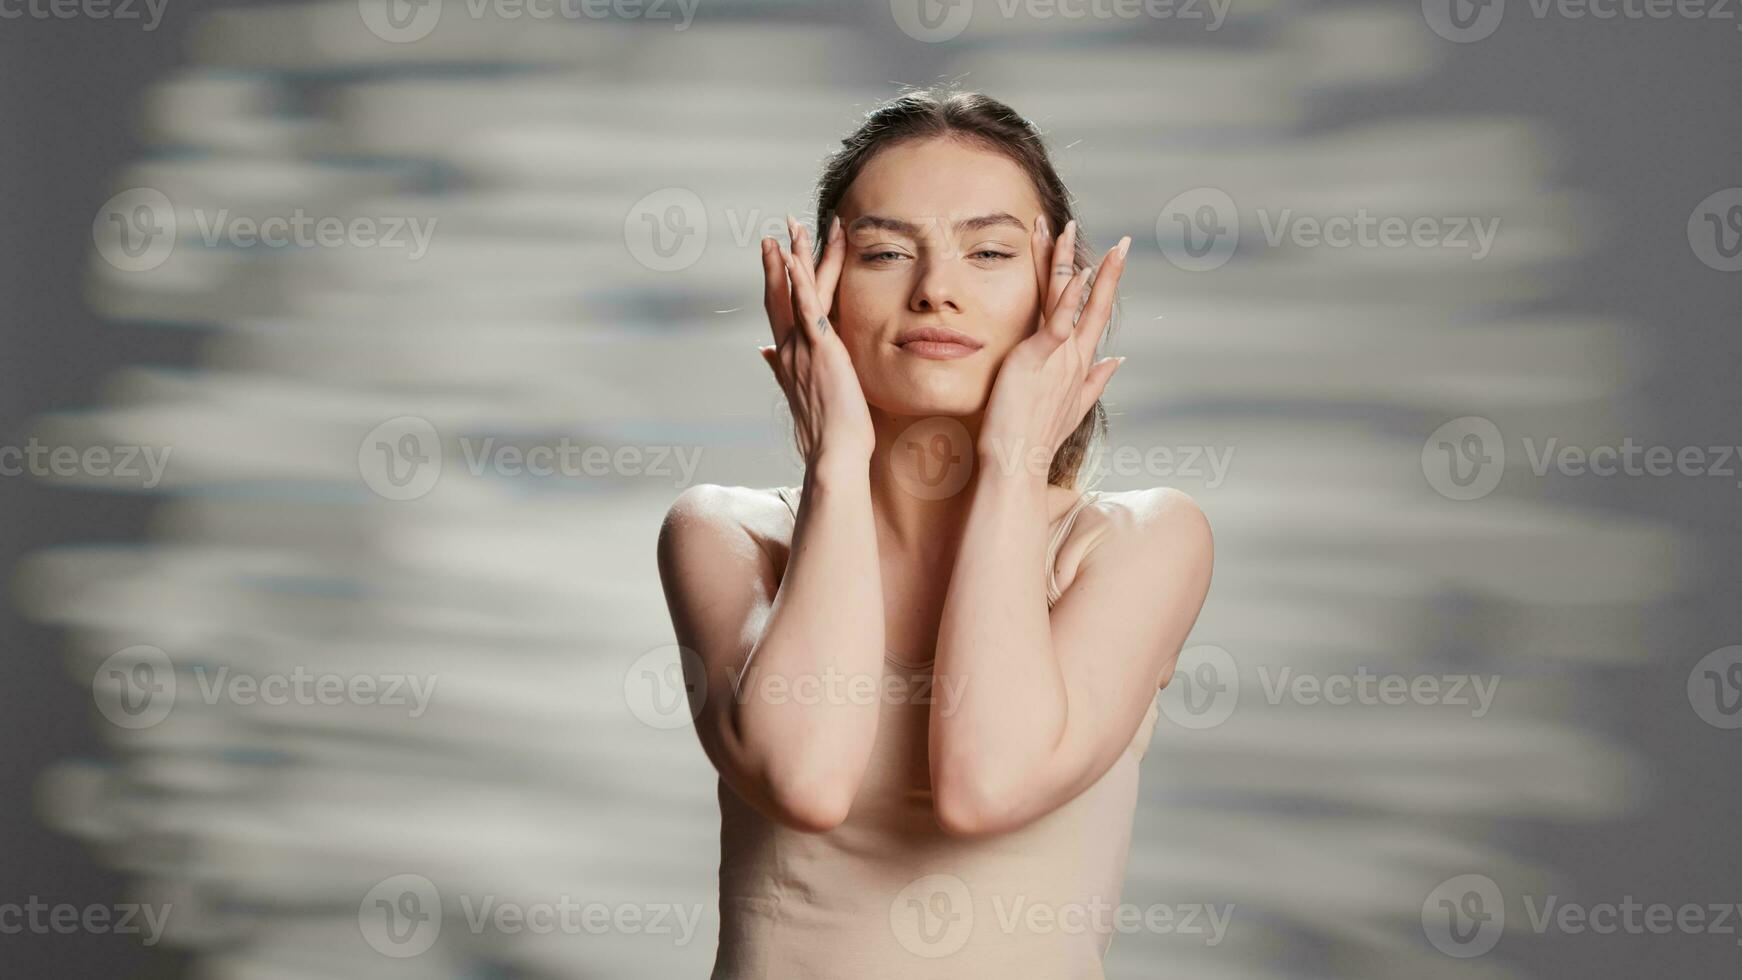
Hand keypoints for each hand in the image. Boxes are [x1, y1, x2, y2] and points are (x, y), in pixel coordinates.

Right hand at [760, 214, 875, 468]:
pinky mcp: (821, 349)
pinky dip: (800, 280)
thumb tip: (763, 353)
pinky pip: (809, 307)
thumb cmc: (825, 431)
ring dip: (795, 256)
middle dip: (782, 257)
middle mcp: (789, 348)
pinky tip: (794, 256)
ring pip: (797, 292)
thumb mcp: (800, 394)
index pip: (782, 308)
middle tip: (783, 226)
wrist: (833, 454)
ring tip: (794, 226)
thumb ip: (780, 368)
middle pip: (782, 293)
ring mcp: (802, 347)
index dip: (779, 278)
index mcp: (788, 357)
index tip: (778, 252)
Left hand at [976, 216, 1128, 478]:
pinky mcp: (1038, 357)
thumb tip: (1117, 360)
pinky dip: (1070, 297)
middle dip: (1109, 269)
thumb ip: (1096, 380)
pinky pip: (1059, 321)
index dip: (1106, 286)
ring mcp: (1060, 355)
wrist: (1018, 461)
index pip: (1096, 315)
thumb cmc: (1036, 437)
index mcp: (1079, 363)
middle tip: (1122, 241)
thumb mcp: (1072, 406)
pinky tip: (1079, 272)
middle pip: (1095, 303)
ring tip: (1069, 227)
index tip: (1114, 260)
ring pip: (1069, 299)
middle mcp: (1075, 355)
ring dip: (1069, 261)